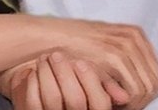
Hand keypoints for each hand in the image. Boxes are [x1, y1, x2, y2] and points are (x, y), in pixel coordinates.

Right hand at [0, 14, 157, 108]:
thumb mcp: (101, 55)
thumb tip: (129, 95)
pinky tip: (114, 102)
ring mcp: (125, 44)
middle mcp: (134, 37)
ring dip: (137, 101)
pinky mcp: (115, 55)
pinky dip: (128, 100)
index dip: (148, 91)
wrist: (49, 39)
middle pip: (157, 78)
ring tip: (119, 105)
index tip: (132, 101)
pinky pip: (134, 88)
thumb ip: (121, 70)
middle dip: (145, 98)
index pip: (157, 71)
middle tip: (126, 106)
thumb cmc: (72, 47)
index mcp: (135, 34)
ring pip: (148, 86)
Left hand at [0, 54, 128, 109]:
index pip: (100, 102)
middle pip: (76, 100)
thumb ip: (105, 82)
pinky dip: (33, 83)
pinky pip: (33, 102)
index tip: (81, 62)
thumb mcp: (92, 88)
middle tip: (57, 54)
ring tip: (44, 58)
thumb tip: (125, 80)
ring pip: (52, 98)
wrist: (44, 101)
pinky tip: (33, 72)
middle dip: (66, 73)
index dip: (92, 81)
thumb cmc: (73, 90)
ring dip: (47, 73)